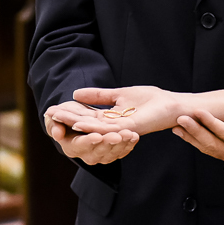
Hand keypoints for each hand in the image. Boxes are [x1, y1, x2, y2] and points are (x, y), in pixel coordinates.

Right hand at [44, 101, 138, 165]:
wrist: (76, 113)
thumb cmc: (64, 113)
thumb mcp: (57, 115)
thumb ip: (54, 123)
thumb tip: (58, 133)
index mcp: (72, 145)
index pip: (79, 146)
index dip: (88, 142)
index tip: (97, 136)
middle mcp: (86, 153)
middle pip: (97, 153)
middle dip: (108, 144)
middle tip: (117, 136)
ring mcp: (100, 154)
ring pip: (111, 154)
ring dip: (121, 145)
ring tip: (130, 134)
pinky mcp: (111, 151)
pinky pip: (120, 152)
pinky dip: (128, 146)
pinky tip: (134, 137)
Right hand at [53, 86, 184, 135]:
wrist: (173, 105)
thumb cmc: (151, 100)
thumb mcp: (119, 94)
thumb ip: (98, 96)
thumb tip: (76, 94)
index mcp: (110, 120)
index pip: (84, 119)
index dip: (68, 116)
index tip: (51, 111)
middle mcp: (113, 128)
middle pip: (86, 127)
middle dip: (67, 123)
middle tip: (49, 118)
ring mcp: (121, 129)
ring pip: (94, 130)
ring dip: (76, 126)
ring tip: (60, 120)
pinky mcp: (130, 128)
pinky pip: (108, 129)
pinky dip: (93, 126)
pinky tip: (80, 122)